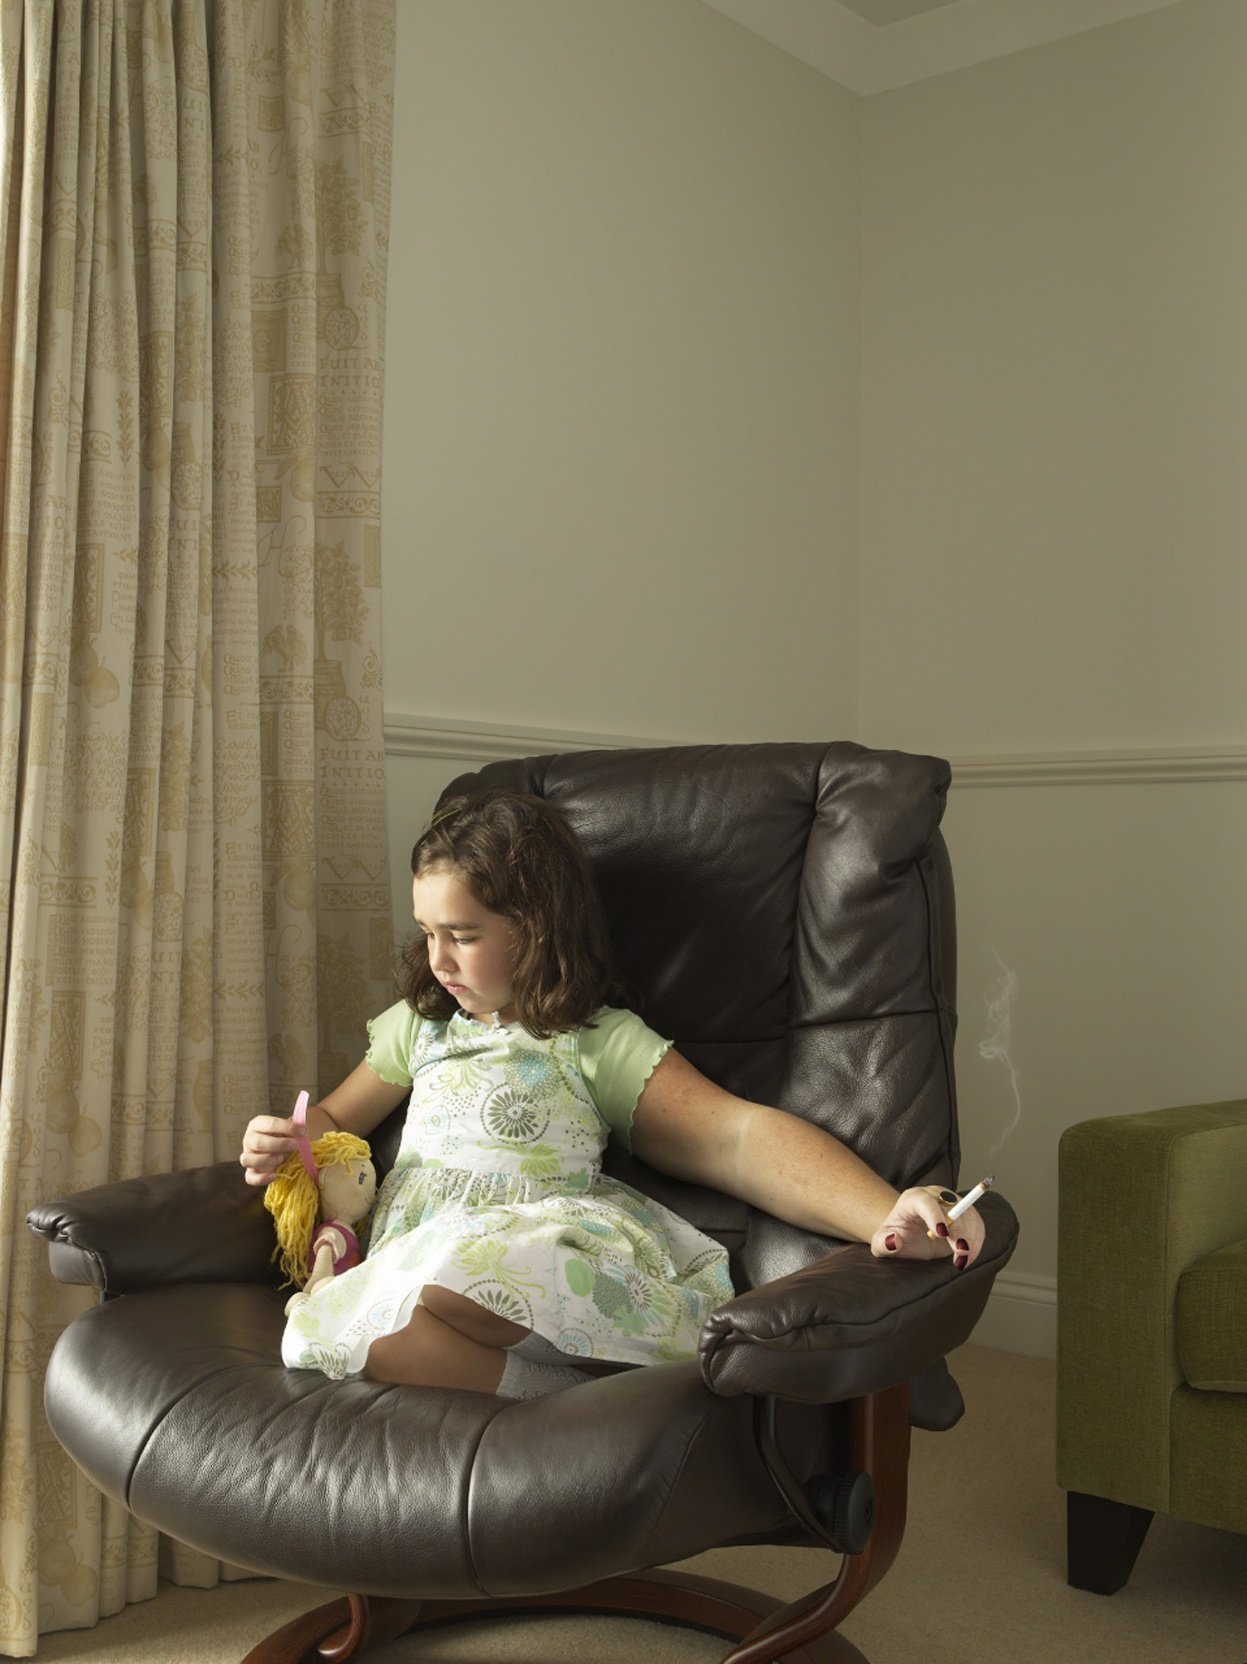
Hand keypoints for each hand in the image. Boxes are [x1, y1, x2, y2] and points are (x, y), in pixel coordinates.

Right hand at [239, 1114, 296, 1186]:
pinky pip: (249, 1178)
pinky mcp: (250, 1172)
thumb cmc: (285, 1135)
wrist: (282, 1149)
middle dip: (279, 1144)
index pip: (269, 1124)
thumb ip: (294, 1126)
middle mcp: (249, 1139)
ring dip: (266, 1159)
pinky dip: (261, 1179)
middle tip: (295, 1145)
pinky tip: (274, 1176)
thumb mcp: (290, 1128)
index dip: (286, 1127)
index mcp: (258, 1124)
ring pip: (247, 1160)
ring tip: (282, 1158)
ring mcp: (248, 1156)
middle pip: (257, 1142)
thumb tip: (302, 1127)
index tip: (302, 1131)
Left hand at [869, 1185, 984, 1269]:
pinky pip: (977, 1224)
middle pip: (952, 1207)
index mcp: (912, 1199)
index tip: (942, 1234)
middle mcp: (934, 1196)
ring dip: (971, 1238)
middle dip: (959, 1231)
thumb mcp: (882, 1243)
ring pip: (969, 1215)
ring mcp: (951, 1202)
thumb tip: (894, 1240)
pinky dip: (977, 1242)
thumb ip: (884, 1243)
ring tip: (962, 1260)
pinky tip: (968, 1257)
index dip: (934, 1216)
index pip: (925, 1202)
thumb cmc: (894, 1237)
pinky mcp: (964, 1213)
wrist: (907, 1233)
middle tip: (960, 1253)